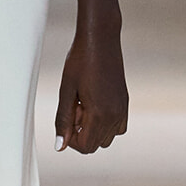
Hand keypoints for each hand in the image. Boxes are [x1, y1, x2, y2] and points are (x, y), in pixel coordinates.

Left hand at [56, 0, 127, 153]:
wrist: (100, 39)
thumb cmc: (80, 60)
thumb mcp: (66, 91)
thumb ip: (63, 120)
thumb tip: (60, 146)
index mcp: (100, 114)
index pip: (85, 147)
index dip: (71, 137)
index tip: (67, 115)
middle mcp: (115, 115)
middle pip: (95, 145)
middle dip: (81, 132)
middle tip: (75, 106)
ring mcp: (122, 109)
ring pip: (106, 138)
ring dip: (92, 128)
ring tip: (83, 104)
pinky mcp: (125, 103)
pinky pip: (117, 127)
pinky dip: (104, 123)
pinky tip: (94, 104)